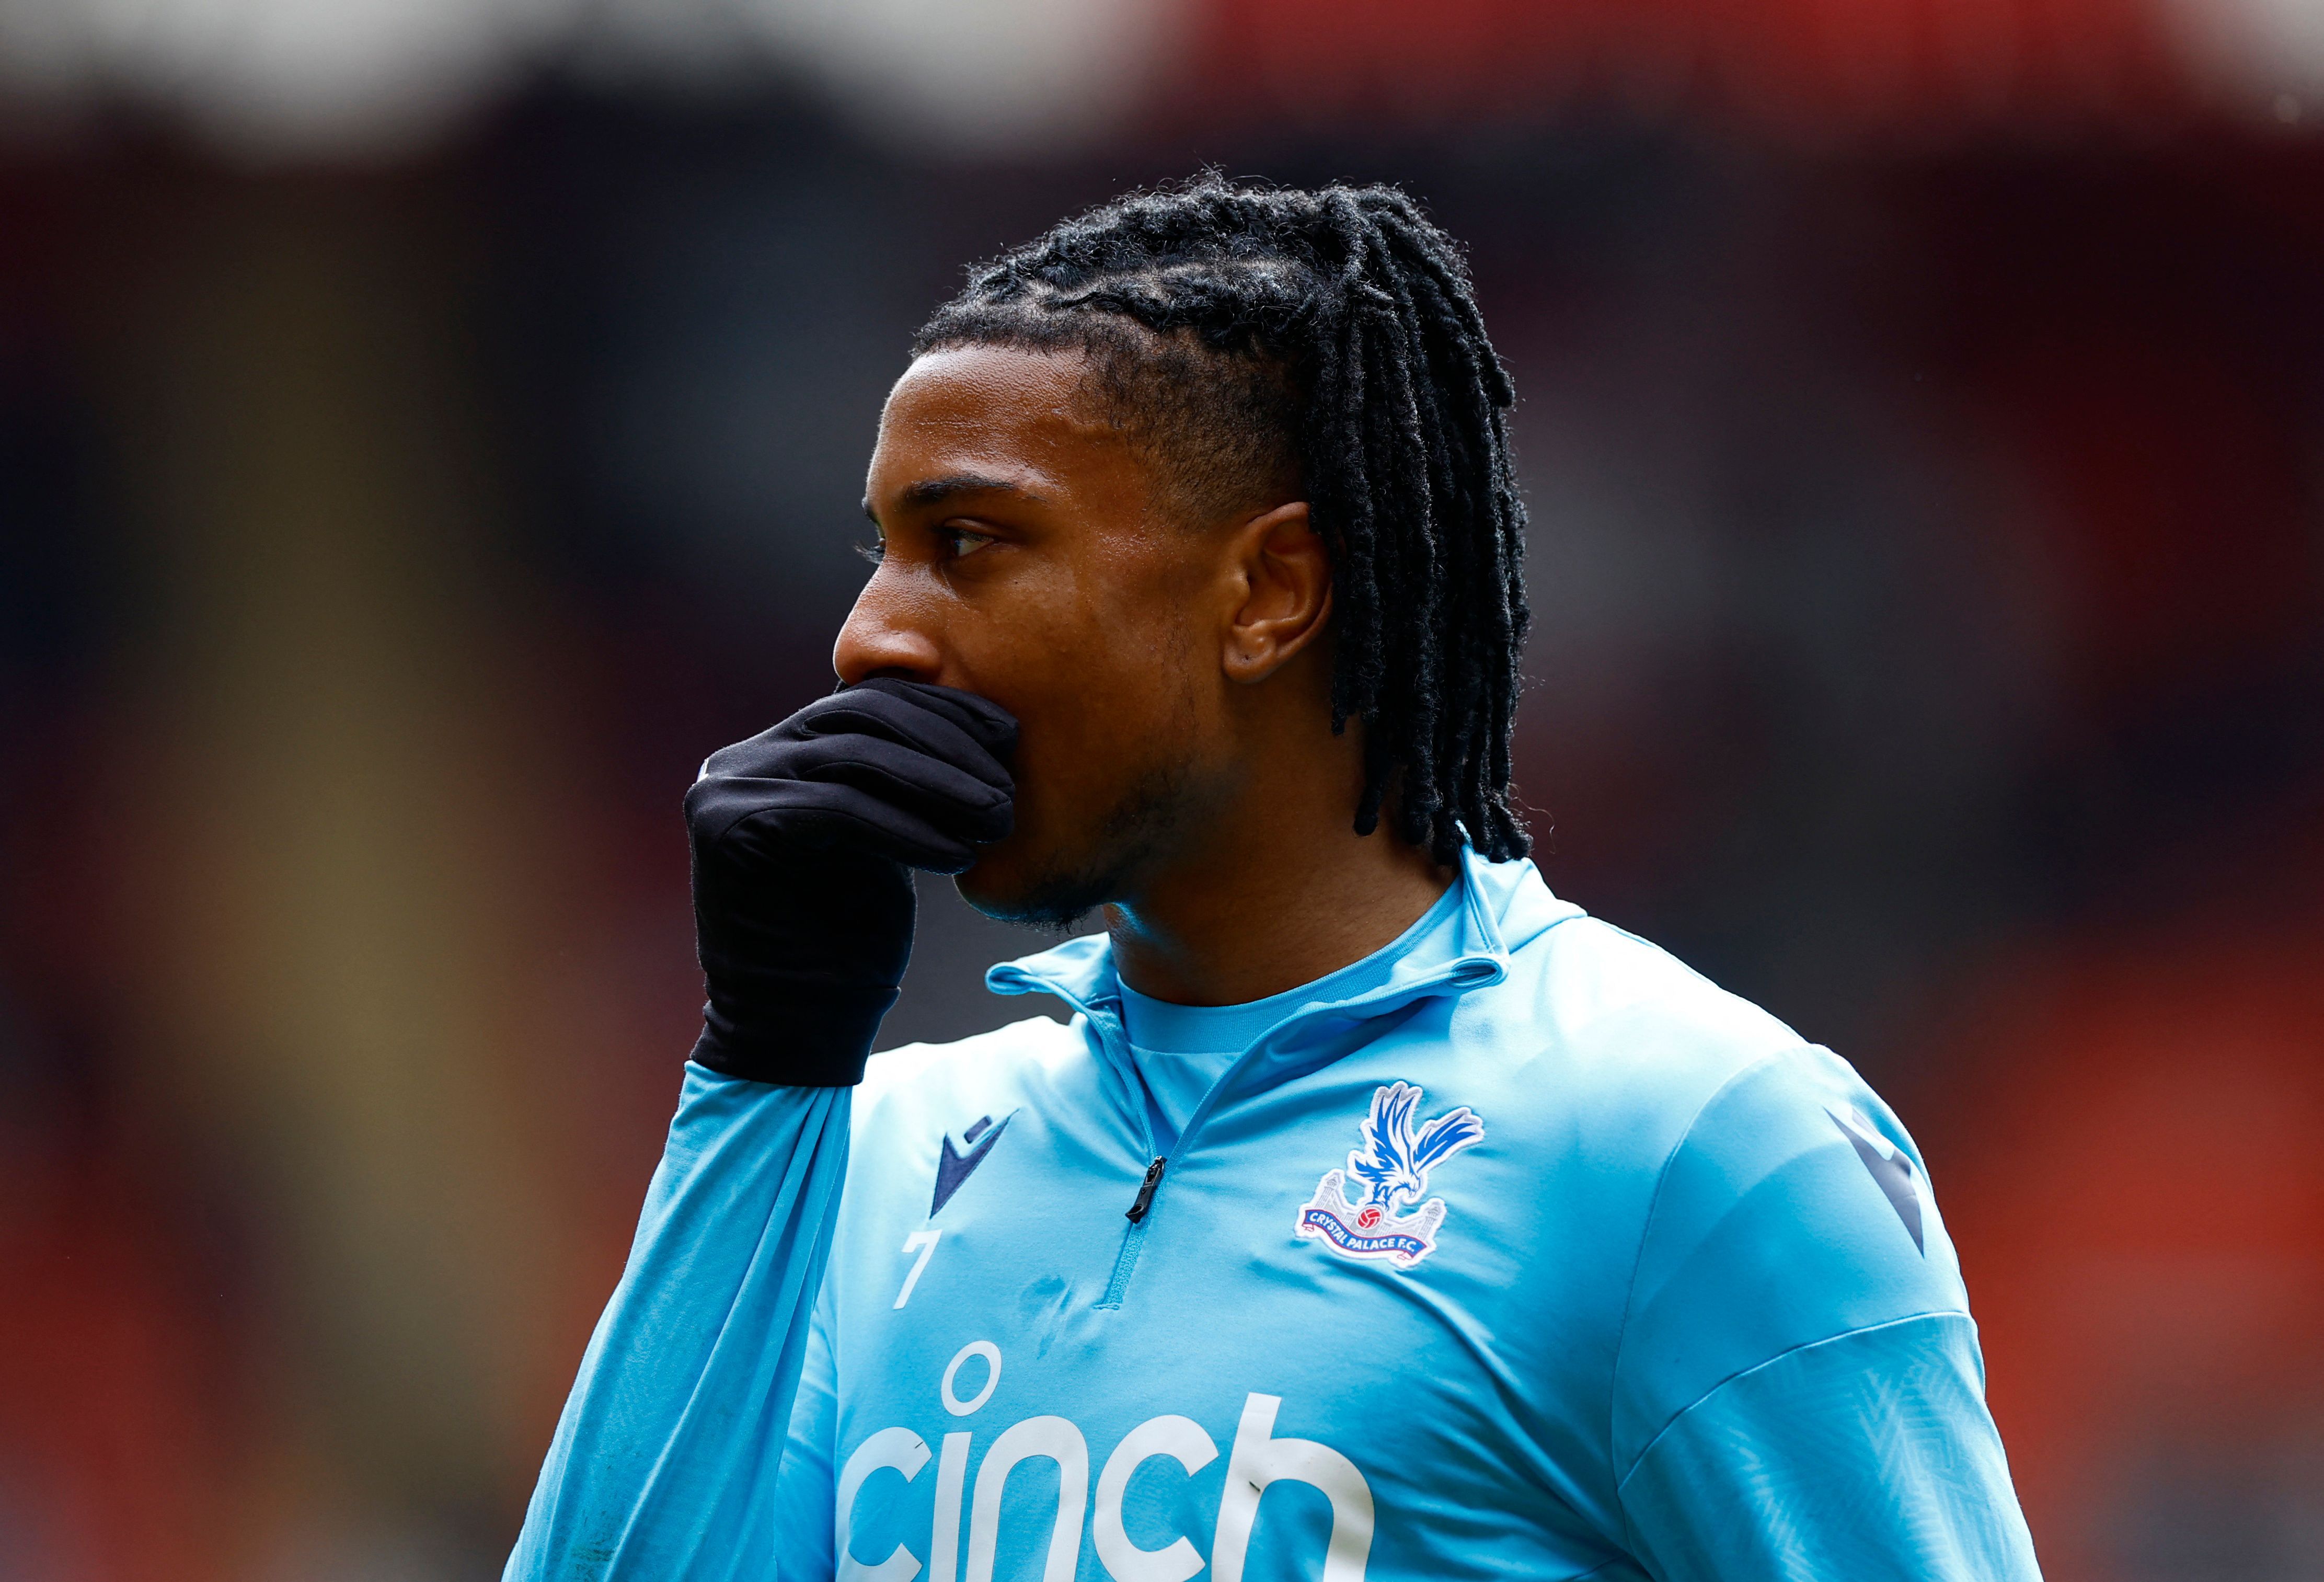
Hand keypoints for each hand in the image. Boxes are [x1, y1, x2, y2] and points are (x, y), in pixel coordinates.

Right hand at [682, 678, 1016, 1084]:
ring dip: (939, 785)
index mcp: (779, 749)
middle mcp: (742, 759)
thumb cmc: (849, 937)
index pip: (869, 698)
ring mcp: (727, 789)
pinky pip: (838, 808)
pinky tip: (959, 857)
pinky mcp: (730, 828)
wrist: (797, 1026)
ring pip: (854, 756)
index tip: (1009, 734)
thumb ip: (899, 781)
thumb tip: (977, 726)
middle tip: (1007, 788)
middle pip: (861, 715)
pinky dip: (907, 829)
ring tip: (997, 819)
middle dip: (947, 744)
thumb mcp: (883, 839)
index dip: (943, 708)